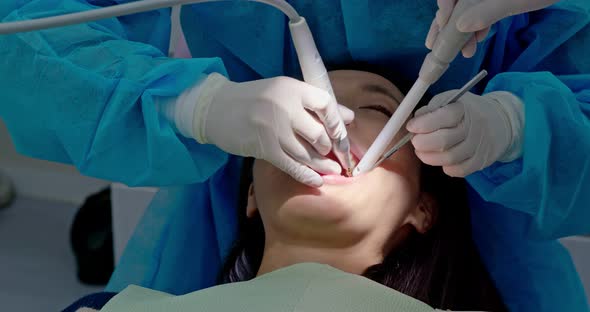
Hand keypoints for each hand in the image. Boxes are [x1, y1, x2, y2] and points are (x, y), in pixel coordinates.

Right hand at [193, 73, 353, 186]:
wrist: (217, 108)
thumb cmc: (255, 99)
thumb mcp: (284, 91)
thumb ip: (314, 103)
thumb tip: (348, 117)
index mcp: (292, 89)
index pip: (325, 104)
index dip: (338, 121)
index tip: (342, 134)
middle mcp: (285, 107)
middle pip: (318, 134)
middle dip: (329, 148)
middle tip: (335, 155)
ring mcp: (274, 130)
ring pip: (307, 153)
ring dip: (322, 165)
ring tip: (332, 170)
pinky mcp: (265, 148)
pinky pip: (291, 166)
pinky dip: (306, 175)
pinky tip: (316, 181)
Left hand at [406, 90, 523, 176]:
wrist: (498, 122)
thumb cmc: (466, 111)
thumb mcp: (450, 100)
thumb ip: (431, 109)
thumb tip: (415, 121)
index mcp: (463, 109)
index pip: (442, 117)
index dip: (422, 124)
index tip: (411, 127)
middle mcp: (472, 128)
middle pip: (443, 141)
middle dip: (422, 143)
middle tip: (415, 141)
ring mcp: (477, 147)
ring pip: (448, 158)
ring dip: (429, 157)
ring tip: (422, 151)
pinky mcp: (480, 162)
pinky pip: (458, 170)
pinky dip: (445, 167)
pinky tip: (440, 158)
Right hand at [426, 0, 558, 56]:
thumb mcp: (514, 0)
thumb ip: (486, 12)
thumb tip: (458, 27)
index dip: (442, 9)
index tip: (442, 28)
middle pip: (452, 3)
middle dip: (445, 25)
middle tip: (435, 47)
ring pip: (463, 9)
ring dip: (460, 30)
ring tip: (464, 52)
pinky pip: (477, 11)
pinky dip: (475, 26)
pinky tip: (477, 40)